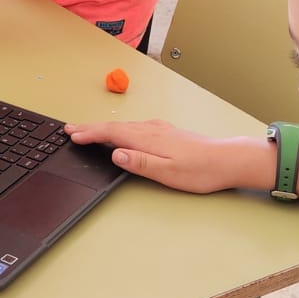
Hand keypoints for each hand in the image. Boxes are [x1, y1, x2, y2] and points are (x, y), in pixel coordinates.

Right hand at [66, 120, 257, 193]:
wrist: (227, 160)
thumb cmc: (201, 170)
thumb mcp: (169, 172)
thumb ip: (141, 163)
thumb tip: (116, 153)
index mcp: (149, 139)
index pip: (112, 133)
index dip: (90, 134)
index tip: (73, 135)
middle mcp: (152, 130)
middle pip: (115, 126)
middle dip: (91, 127)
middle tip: (71, 129)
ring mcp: (160, 130)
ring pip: (125, 125)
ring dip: (104, 127)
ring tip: (89, 130)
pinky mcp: (167, 133)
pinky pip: (136, 126)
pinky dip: (121, 128)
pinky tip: (122, 131)